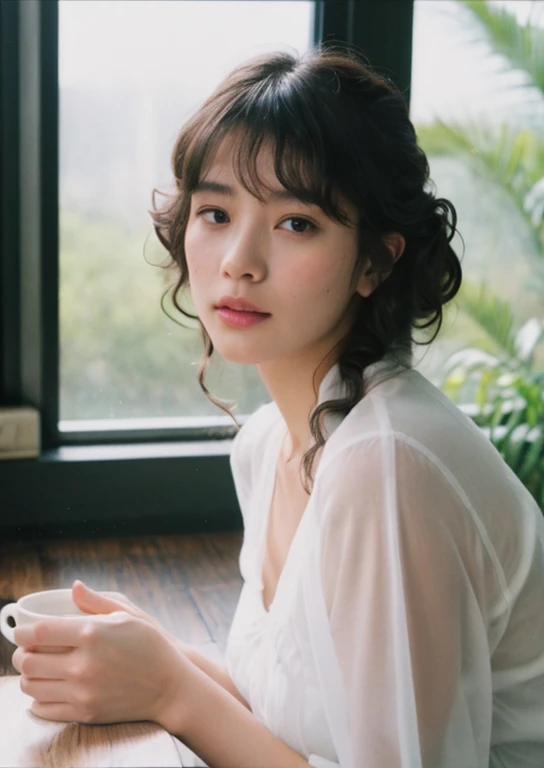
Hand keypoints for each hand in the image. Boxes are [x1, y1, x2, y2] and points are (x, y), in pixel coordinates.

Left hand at [11, 589, 190, 725]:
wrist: (171, 686)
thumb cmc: (152, 643)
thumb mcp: (128, 613)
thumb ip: (96, 601)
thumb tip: (74, 586)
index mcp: (92, 633)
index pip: (39, 632)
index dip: (22, 632)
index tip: (20, 632)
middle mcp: (84, 664)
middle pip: (30, 661)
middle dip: (21, 654)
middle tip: (26, 651)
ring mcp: (83, 691)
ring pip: (32, 686)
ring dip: (27, 677)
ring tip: (35, 670)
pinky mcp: (85, 712)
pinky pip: (45, 709)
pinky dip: (38, 699)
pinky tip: (47, 689)